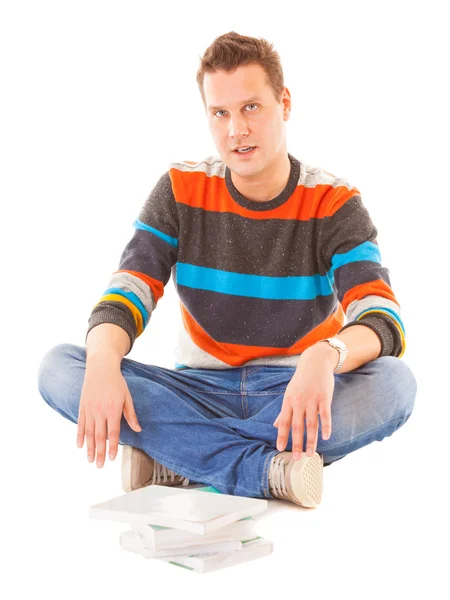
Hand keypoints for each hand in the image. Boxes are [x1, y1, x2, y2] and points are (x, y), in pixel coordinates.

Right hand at [76, 359, 141, 467]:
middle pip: (99, 436)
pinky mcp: (82, 407)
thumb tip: (138, 430)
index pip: (113, 433)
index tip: (112, 458)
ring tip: (90, 460)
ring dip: (89, 448)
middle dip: (100, 452)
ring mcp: (90, 410)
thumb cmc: (117, 383)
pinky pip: (80, 424)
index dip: (113, 446)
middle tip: (99, 466)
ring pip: (88, 433)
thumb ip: (131, 415)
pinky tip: (80, 446)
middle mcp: (100, 411)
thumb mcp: (127, 397)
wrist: (101, 368)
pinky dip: (79, 436)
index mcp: (113, 410)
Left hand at [273, 344, 335, 459]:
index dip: (282, 436)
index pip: (284, 422)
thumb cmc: (301, 380)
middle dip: (296, 444)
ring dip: (311, 440)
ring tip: (311, 454)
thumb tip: (275, 426)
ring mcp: (312, 400)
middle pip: (297, 426)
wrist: (315, 362)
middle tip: (296, 459)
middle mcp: (299, 402)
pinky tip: (326, 437)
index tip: (279, 449)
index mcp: (288, 401)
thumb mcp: (289, 394)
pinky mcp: (324, 397)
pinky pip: (325, 414)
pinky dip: (326, 426)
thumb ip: (284, 411)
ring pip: (311, 424)